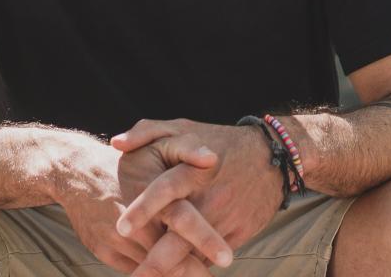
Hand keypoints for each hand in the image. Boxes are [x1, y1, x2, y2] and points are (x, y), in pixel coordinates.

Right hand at [53, 139, 231, 275]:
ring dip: (175, 274)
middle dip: (193, 271)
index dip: (207, 242)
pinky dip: (153, 273)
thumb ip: (186, 151)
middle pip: (169, 257)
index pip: (184, 221)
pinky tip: (168, 271)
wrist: (74, 172)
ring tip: (197, 275)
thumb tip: (213, 158)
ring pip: (153, 269)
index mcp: (152, 195)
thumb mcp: (155, 146)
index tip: (227, 258)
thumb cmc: (126, 162)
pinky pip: (135, 269)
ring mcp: (116, 241)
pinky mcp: (105, 252)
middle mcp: (134, 222)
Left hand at [111, 119, 285, 275]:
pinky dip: (194, 267)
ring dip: (175, 273)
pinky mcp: (240, 232)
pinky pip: (211, 257)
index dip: (143, 210)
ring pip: (197, 255)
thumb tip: (116, 143)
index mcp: (194, 169)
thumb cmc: (220, 140)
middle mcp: (211, 197)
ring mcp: (227, 218)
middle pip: (181, 237)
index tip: (120, 229)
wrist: (273, 155)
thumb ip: (147, 131)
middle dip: (156, 263)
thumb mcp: (183, 127)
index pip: (165, 190)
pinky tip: (177, 275)